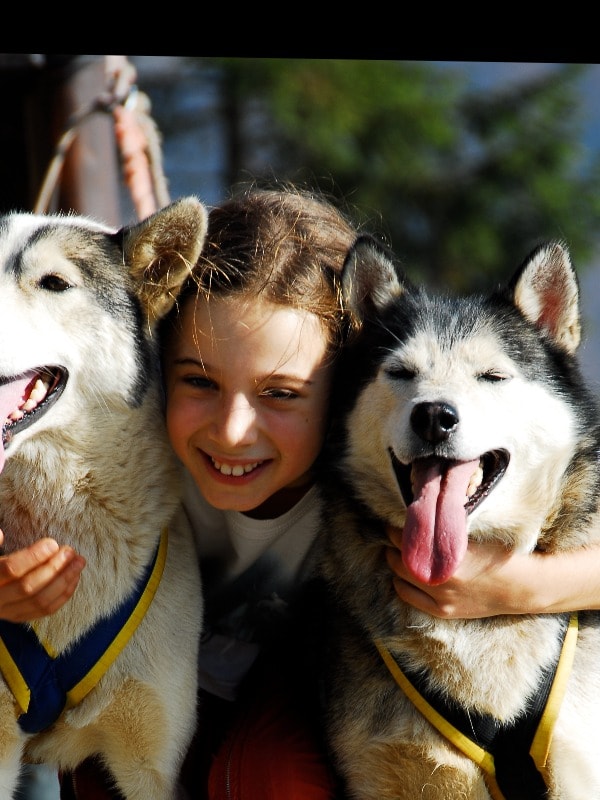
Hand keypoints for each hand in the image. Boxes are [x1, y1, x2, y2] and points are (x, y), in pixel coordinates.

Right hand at [0, 529, 84, 621]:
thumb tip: (0, 533)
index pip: (11, 569)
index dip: (33, 556)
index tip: (52, 544)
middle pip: (29, 587)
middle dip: (54, 568)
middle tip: (70, 552)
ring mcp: (8, 612)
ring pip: (40, 601)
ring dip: (64, 581)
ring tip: (78, 563)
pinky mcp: (20, 617)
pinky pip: (46, 610)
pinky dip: (63, 594)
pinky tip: (74, 578)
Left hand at [386, 524, 551, 618]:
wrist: (521, 587)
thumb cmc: (500, 554)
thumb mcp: (472, 535)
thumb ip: (445, 529)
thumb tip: (420, 516)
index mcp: (450, 555)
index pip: (411, 537)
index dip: (402, 526)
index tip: (401, 518)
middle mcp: (442, 579)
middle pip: (401, 557)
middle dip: (395, 542)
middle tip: (395, 532)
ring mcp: (441, 598)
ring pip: (401, 576)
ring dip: (395, 561)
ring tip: (396, 550)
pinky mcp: (443, 611)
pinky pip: (408, 596)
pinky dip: (401, 583)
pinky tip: (402, 574)